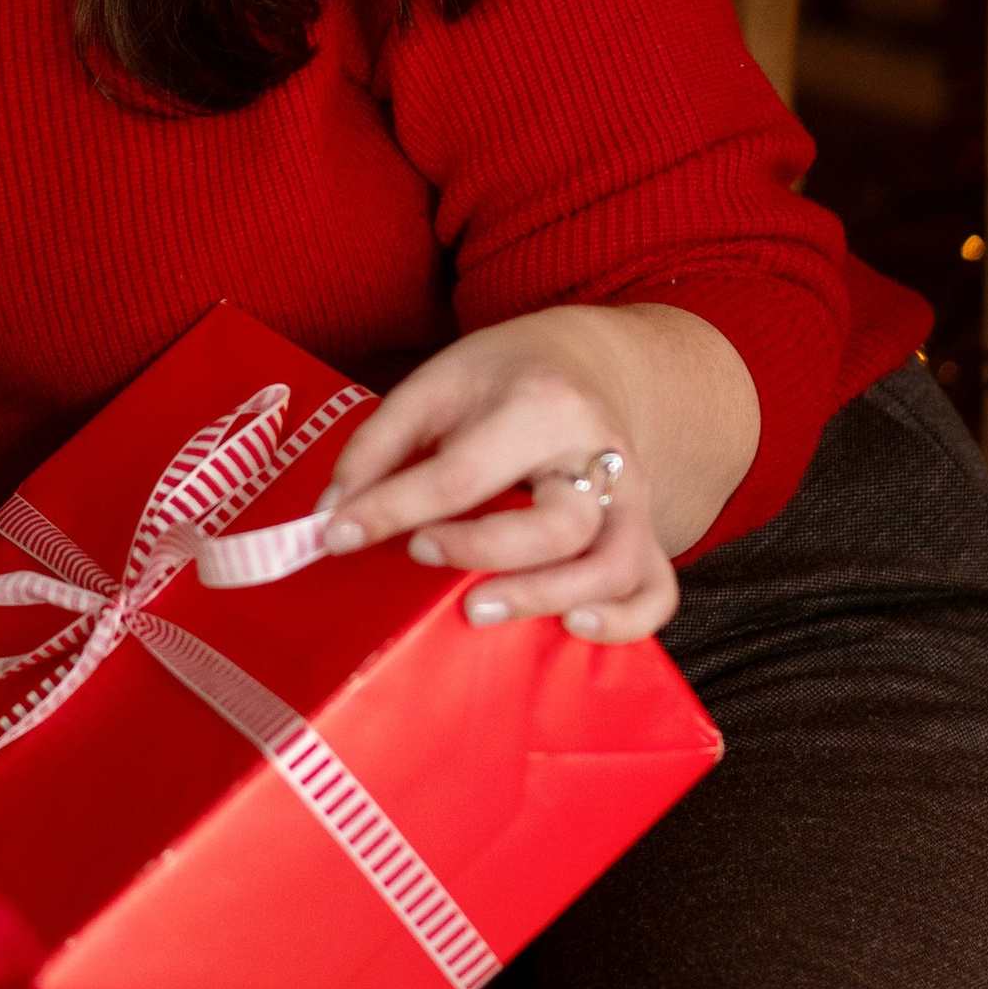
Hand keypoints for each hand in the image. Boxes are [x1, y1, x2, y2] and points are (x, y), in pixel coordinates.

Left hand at [314, 310, 704, 642]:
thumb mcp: (432, 385)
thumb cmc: (499, 379)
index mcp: (540, 403)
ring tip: (480, 609)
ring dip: (547, 597)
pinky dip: (625, 621)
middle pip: (560, 524)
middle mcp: (598, 452)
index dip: (391, 511)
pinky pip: (656, 589)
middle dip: (483, 550)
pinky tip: (572, 628)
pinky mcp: (647, 531)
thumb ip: (376, 447)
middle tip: (422, 552)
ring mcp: (632, 497)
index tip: (337, 536)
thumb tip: (331, 519)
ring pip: (614, 564)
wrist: (585, 360)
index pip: (462, 474)